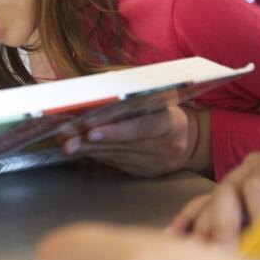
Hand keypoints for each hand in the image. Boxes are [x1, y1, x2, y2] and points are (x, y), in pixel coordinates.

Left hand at [60, 104, 209, 176]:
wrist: (191, 141)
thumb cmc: (170, 112)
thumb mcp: (162, 98)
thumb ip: (137, 93)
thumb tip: (104, 86)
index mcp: (170, 124)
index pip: (141, 128)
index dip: (116, 130)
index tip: (91, 129)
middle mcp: (164, 146)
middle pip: (124, 145)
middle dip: (92, 141)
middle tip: (68, 138)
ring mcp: (155, 163)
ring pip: (117, 157)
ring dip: (90, 150)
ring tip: (69, 144)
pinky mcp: (146, 173)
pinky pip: (118, 165)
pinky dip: (99, 157)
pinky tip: (84, 151)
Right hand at [166, 144, 259, 258]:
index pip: (259, 183)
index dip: (258, 216)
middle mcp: (254, 166)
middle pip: (227, 191)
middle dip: (224, 227)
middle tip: (226, 258)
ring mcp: (234, 181)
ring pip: (210, 204)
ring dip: (205, 234)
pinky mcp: (223, 200)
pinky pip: (197, 208)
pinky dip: (185, 225)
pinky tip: (173, 242)